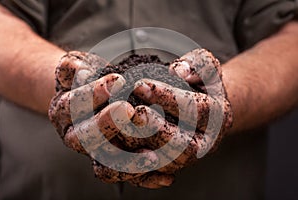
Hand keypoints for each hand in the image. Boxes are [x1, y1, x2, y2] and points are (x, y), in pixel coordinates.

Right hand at [48, 51, 174, 187]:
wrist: (84, 94)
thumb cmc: (85, 77)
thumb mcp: (75, 65)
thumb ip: (72, 68)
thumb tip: (79, 70)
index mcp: (63, 112)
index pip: (73, 105)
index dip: (94, 93)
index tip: (118, 80)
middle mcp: (75, 136)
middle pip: (85, 139)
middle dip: (107, 124)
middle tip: (129, 110)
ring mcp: (94, 153)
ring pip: (105, 166)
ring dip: (129, 162)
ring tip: (152, 156)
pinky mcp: (112, 164)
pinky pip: (127, 176)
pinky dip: (145, 179)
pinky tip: (166, 177)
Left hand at [128, 49, 232, 174]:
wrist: (205, 107)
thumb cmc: (201, 83)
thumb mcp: (206, 66)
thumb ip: (198, 64)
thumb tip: (178, 72)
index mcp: (218, 117)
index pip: (194, 109)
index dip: (166, 97)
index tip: (140, 85)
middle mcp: (207, 143)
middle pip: (184, 145)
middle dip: (156, 130)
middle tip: (132, 114)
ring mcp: (190, 158)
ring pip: (169, 163)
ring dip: (145, 149)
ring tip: (121, 131)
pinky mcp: (174, 165)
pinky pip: (156, 173)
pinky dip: (138, 166)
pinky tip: (120, 150)